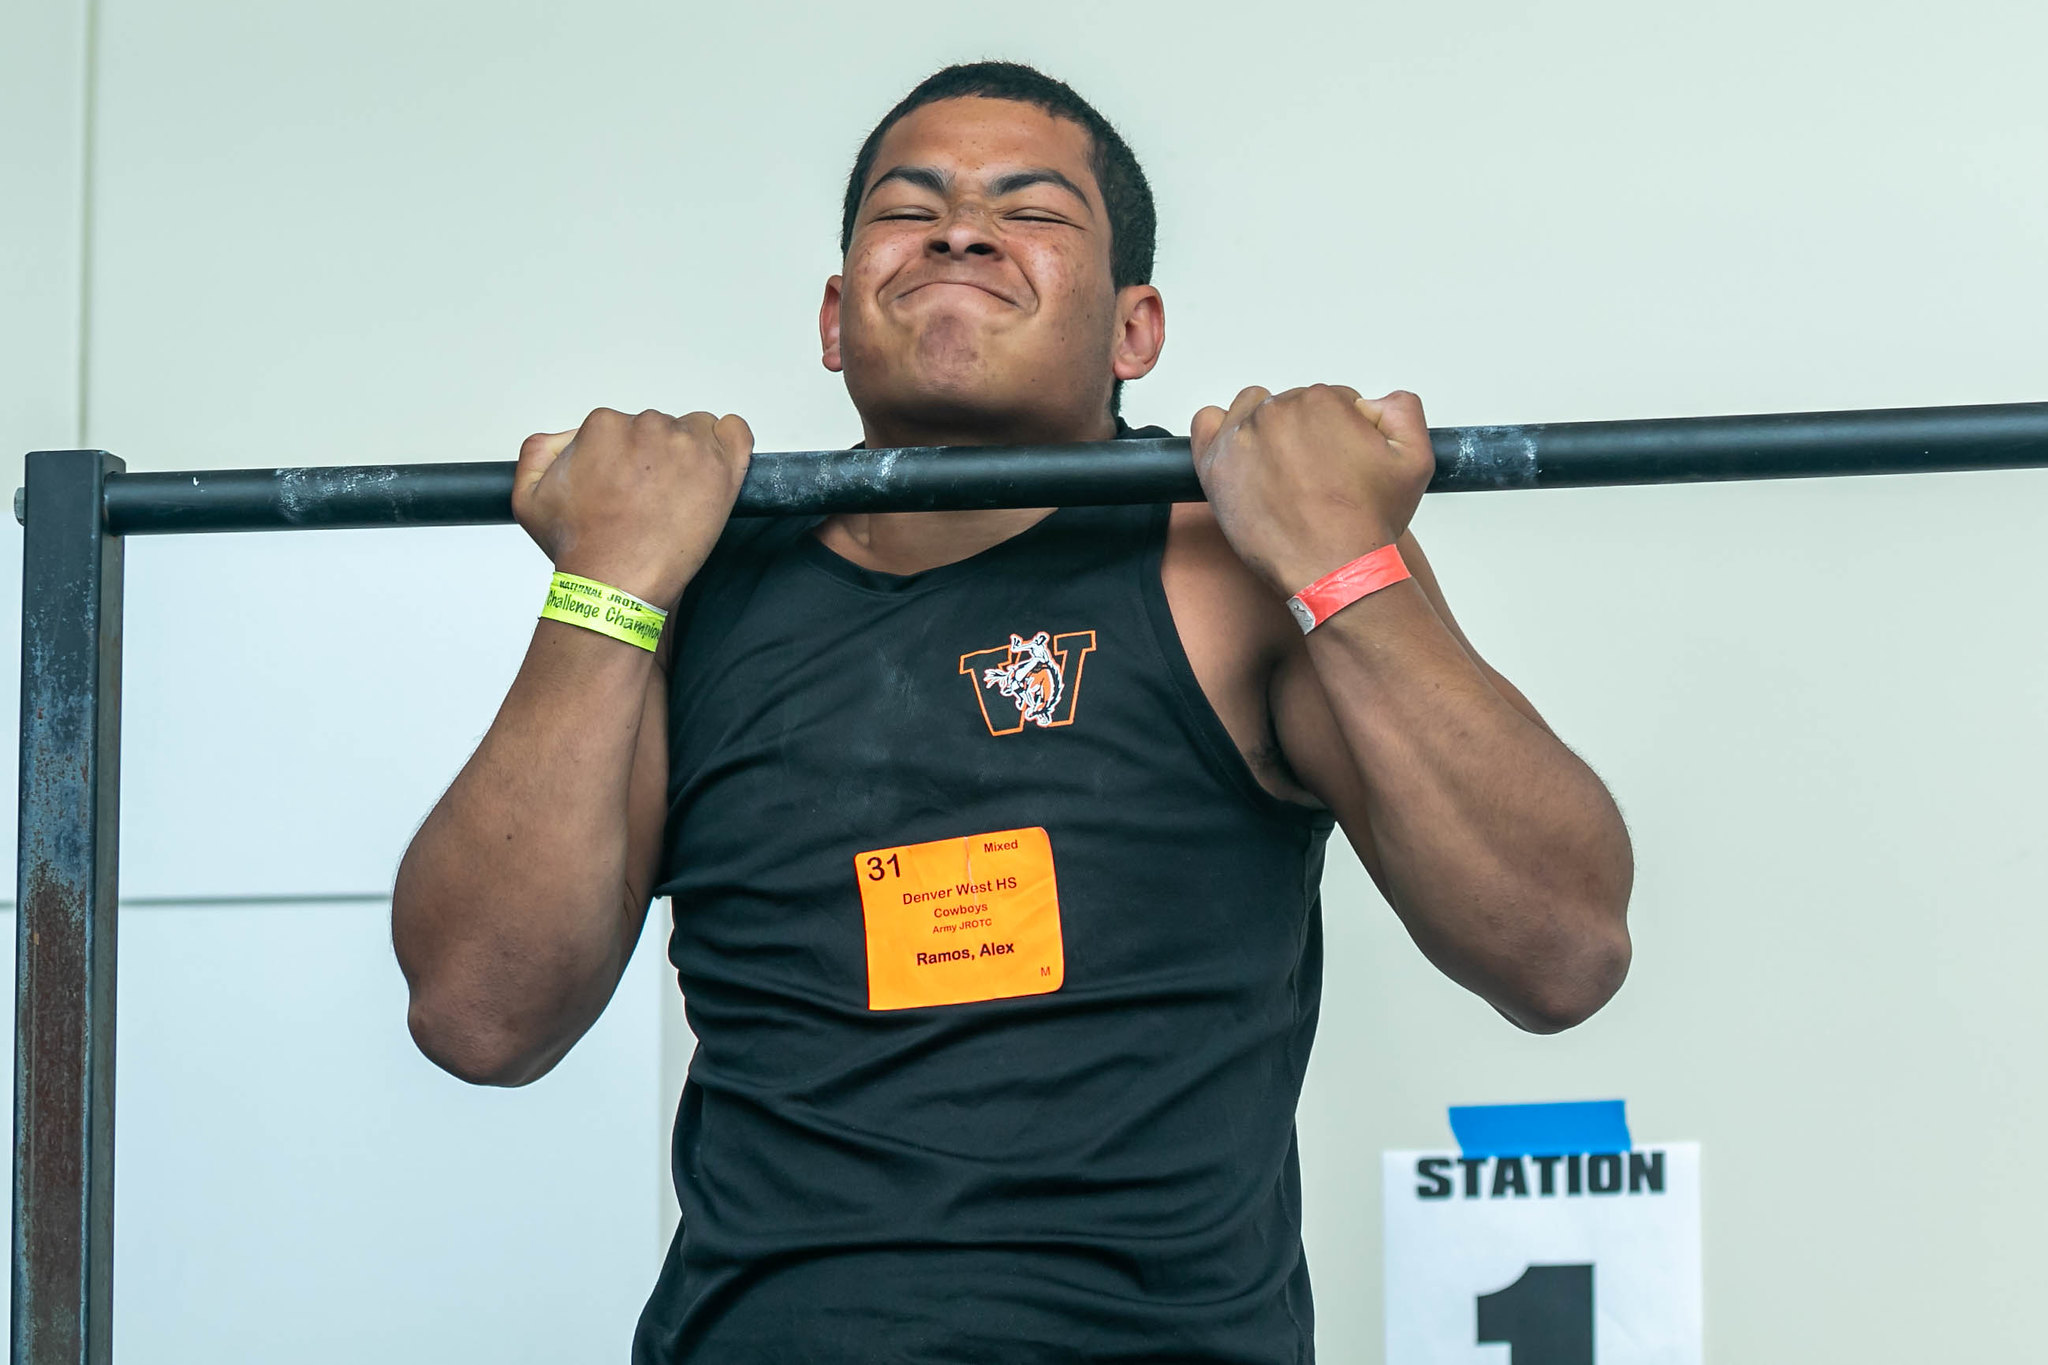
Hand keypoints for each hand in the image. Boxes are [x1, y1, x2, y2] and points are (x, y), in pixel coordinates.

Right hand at [513, 407, 752, 608]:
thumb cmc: (582, 547)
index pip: (624, 427)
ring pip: (694, 433)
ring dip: (688, 456)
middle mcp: (649, 428)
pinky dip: (729, 442)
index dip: (624, 459)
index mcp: (604, 427)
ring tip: (675, 495)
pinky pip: (736, 433)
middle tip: (648, 498)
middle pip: (659, 429)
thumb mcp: (529, 497)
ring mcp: (689, 447)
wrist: (616, 584)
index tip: (625, 486)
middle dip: (655, 458)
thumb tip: (567, 438)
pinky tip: (714, 466)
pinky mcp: (721, 468)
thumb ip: (538, 451)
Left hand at [1189, 385, 1434, 594]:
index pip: (1332, 400)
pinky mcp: (1215, 465)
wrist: (1334, 568)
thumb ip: (1403, 410)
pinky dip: (1223, 434)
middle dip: (1307, 434)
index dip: (1343, 432)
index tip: (1342, 462)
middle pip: (1292, 407)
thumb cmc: (1366, 523)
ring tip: (1284, 471)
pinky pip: (1206, 424)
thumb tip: (1374, 403)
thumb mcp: (1416, 459)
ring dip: (1268, 432)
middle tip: (1317, 476)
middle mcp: (1277, 412)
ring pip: (1253, 412)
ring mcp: (1241, 437)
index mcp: (1321, 401)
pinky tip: (1244, 459)